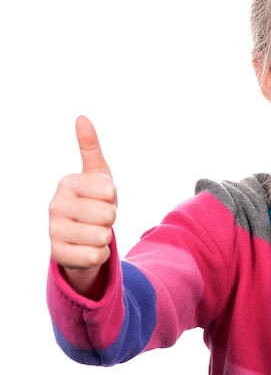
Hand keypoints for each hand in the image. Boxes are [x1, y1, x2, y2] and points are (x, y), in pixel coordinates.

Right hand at [49, 116, 116, 285]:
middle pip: (107, 215)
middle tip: (99, 217)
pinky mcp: (58, 255)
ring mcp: (53, 231)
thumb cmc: (93, 200)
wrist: (81, 236)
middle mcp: (55, 206)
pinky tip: (88, 247)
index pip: (108, 191)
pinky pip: (96, 256)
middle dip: (110, 218)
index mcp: (67, 183)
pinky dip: (100, 254)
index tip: (102, 197)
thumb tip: (81, 117)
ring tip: (93, 231)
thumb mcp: (97, 174)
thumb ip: (90, 147)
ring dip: (106, 236)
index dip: (112, 197)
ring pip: (102, 237)